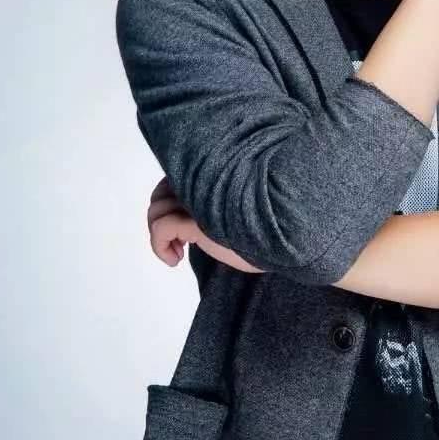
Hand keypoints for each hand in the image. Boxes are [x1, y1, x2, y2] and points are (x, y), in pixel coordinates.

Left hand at [146, 176, 263, 271]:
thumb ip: (213, 204)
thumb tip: (190, 216)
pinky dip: (160, 248)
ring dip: (160, 236)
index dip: (171, 203)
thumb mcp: (234, 211)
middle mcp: (201, 185)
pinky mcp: (195, 222)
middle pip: (160, 194)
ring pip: (156, 211)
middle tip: (177, 241)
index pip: (173, 182)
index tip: (182, 229)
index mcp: (211, 179)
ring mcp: (197, 202)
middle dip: (160, 219)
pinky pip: (161, 229)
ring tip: (180, 250)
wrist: (282, 239)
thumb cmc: (264, 230)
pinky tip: (175, 260)